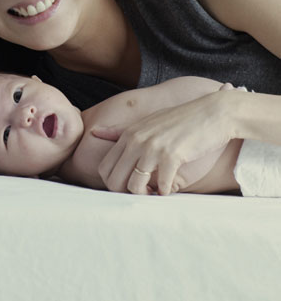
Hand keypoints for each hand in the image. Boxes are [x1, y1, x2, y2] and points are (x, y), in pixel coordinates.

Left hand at [91, 85, 235, 195]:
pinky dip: (164, 191)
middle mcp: (137, 139)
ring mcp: (153, 147)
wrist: (213, 113)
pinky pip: (160, 185)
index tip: (129, 185)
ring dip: (145, 195)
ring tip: (155, 192)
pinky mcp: (172, 155)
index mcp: (129, 133)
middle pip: (114, 180)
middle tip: (141, 193)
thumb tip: (95, 132)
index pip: (104, 167)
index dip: (114, 183)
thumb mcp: (147, 122)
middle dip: (125, 193)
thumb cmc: (180, 120)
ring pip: (134, 186)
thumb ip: (120, 131)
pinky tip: (170, 187)